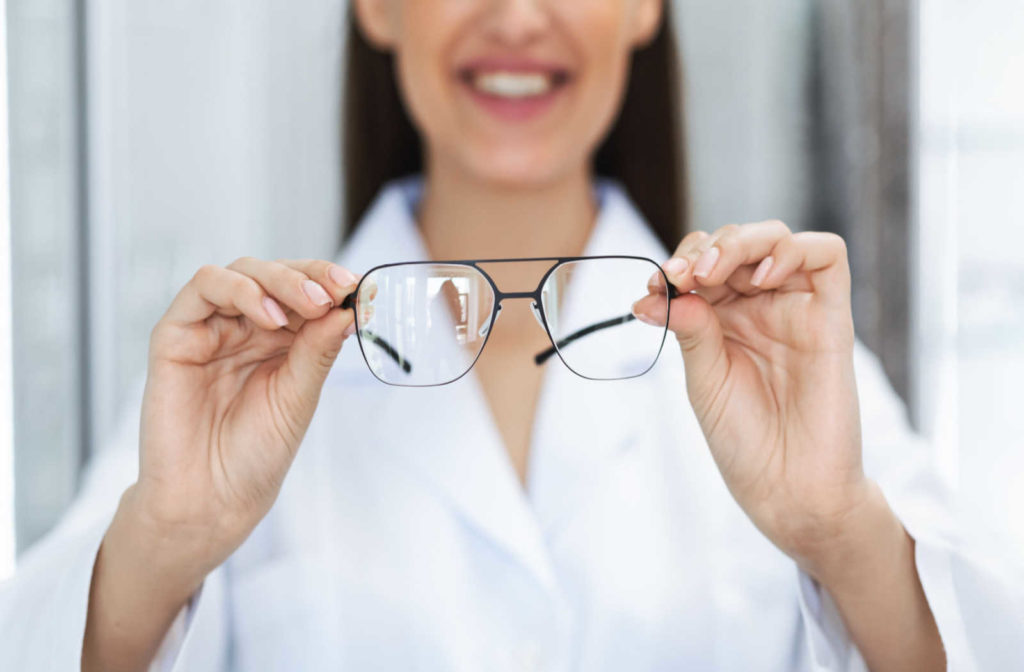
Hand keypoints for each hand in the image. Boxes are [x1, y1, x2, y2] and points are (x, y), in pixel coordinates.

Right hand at [84, 257, 358, 671]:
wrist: (212, 499)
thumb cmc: (256, 454)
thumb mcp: (300, 396)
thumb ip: (318, 349)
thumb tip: (349, 307)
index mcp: (280, 339)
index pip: (305, 290)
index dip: (329, 281)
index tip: (357, 288)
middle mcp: (245, 327)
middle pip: (275, 273)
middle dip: (308, 277)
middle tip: (334, 293)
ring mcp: (211, 328)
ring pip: (241, 272)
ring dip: (278, 280)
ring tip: (307, 307)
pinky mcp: (176, 335)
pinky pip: (203, 289)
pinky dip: (240, 291)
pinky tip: (269, 317)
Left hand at [633, 221, 865, 571]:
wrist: (787, 487)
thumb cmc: (743, 439)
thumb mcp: (703, 379)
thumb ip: (689, 329)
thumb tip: (656, 290)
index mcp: (724, 318)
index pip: (702, 263)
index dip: (677, 263)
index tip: (653, 287)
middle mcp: (760, 307)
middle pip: (736, 242)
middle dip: (702, 248)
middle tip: (679, 276)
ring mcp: (796, 309)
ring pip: (776, 238)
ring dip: (739, 242)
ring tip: (711, 272)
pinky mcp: (832, 318)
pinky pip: (827, 258)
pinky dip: (794, 251)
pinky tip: (761, 275)